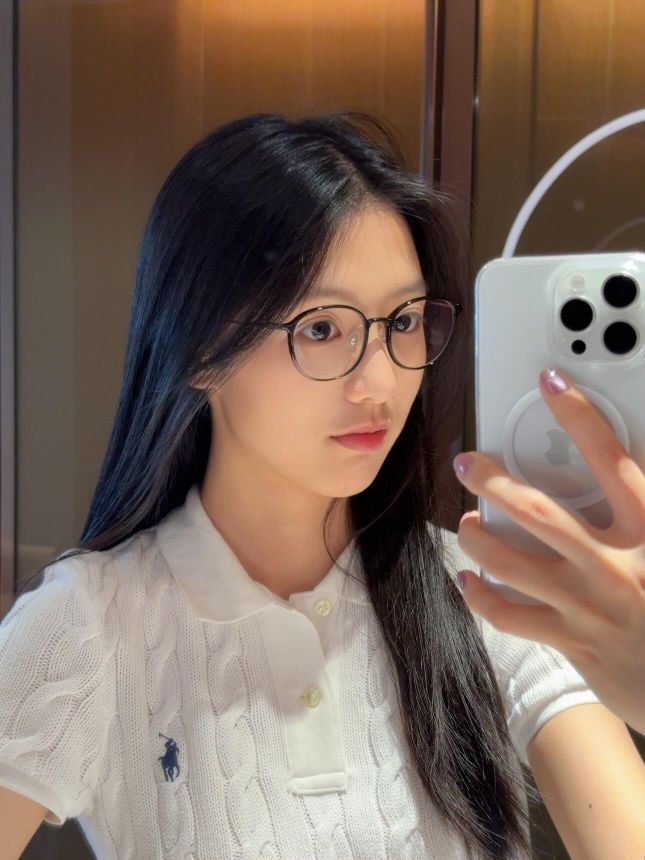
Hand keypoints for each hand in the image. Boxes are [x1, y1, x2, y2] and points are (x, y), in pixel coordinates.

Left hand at [452, 367, 644, 734]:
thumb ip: (639, 507)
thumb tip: (615, 470)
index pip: (610, 458)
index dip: (578, 415)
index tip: (550, 382)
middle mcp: (614, 563)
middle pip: (538, 511)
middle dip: (493, 481)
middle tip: (467, 463)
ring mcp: (588, 604)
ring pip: (510, 563)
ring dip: (477, 538)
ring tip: (468, 523)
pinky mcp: (570, 640)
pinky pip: (508, 616)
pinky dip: (480, 596)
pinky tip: (469, 581)